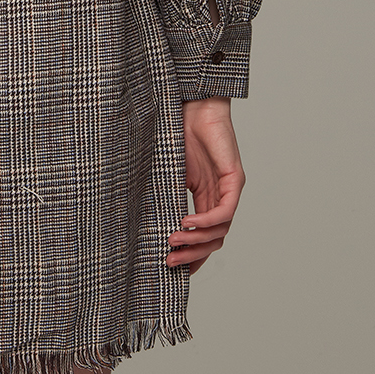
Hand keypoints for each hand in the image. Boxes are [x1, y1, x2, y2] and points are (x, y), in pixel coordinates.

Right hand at [166, 97, 244, 274]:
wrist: (192, 103)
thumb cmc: (177, 131)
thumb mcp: (166, 172)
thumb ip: (163, 195)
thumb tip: (140, 222)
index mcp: (205, 196)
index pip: (205, 236)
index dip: (192, 255)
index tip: (173, 269)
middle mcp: (220, 196)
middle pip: (214, 239)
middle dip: (192, 255)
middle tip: (169, 262)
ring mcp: (229, 189)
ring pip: (220, 230)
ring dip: (196, 241)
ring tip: (173, 242)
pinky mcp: (234, 178)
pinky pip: (224, 210)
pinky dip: (207, 222)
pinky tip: (187, 223)